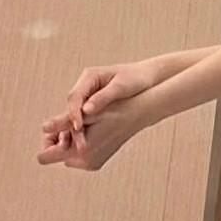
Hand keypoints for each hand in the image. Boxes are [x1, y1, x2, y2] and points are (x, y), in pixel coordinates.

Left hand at [37, 99, 144, 172]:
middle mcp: (85, 162)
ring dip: (71, 142)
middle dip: (61, 140)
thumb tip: (43, 128)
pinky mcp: (98, 163)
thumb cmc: (114, 108)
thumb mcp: (87, 113)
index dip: (48, 141)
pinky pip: (78, 156)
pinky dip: (81, 145)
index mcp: (81, 151)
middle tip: (78, 124)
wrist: (139, 113)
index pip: (44, 157)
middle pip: (56, 155)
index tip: (60, 127)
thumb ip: (63, 122)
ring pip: (67, 155)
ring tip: (88, 126)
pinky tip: (94, 132)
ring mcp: (92, 164)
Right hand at [41, 60, 156, 150]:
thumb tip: (86, 110)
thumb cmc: (137, 79)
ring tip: (83, 145)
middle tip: (78, 142)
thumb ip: (104, 97)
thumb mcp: (121, 87)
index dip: (73, 112)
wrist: (147, 77)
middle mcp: (86, 84)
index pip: (75, 96)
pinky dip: (85, 127)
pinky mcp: (93, 103)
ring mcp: (89, 94)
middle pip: (72, 105)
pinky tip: (88, 140)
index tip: (77, 127)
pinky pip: (84, 116)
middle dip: (73, 123)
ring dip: (77, 128)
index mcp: (90, 76)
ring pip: (77, 112)